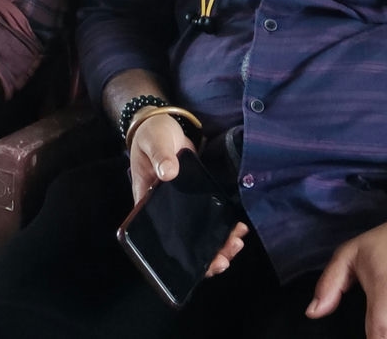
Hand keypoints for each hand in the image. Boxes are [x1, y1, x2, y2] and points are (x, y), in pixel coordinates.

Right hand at [127, 115, 247, 276]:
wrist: (165, 124)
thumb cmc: (153, 135)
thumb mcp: (154, 142)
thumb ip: (160, 156)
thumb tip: (168, 172)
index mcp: (147, 202)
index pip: (159, 238)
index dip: (177, 254)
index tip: (196, 263)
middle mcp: (165, 210)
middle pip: (184, 242)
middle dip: (205, 255)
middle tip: (224, 259)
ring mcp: (183, 206)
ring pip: (200, 234)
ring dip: (218, 244)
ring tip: (236, 244)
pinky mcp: (198, 197)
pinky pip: (210, 218)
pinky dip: (224, 226)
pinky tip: (238, 228)